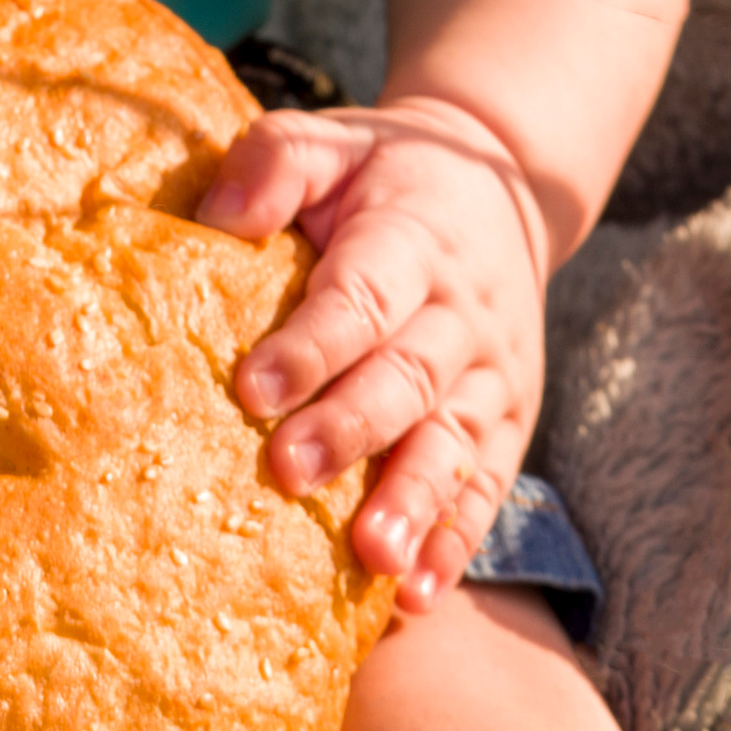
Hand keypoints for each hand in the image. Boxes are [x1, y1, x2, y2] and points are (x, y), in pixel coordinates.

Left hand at [197, 95, 549, 611]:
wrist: (501, 187)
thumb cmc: (383, 172)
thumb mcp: (331, 138)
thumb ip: (276, 162)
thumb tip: (223, 217)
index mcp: (412, 241)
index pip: (361, 299)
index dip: (310, 346)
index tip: (252, 388)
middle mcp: (461, 316)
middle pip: (406, 380)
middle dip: (349, 431)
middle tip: (288, 473)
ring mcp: (493, 377)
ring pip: (453, 445)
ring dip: (414, 504)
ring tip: (372, 554)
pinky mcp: (507, 424)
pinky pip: (485, 489)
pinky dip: (455, 543)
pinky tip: (416, 592)